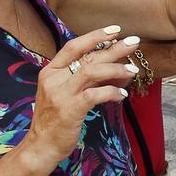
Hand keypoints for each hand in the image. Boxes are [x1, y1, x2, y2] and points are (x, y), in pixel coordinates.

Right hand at [25, 26, 137, 168]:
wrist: (41, 146)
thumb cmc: (56, 119)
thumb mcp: (63, 93)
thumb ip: (83, 78)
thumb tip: (113, 65)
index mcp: (50, 71)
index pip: (73, 46)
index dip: (95, 36)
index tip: (115, 30)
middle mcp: (53, 79)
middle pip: (88, 57)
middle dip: (114, 48)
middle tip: (134, 42)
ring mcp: (60, 94)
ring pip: (92, 71)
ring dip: (116, 69)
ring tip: (133, 70)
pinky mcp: (70, 109)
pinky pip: (95, 95)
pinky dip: (111, 92)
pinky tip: (121, 95)